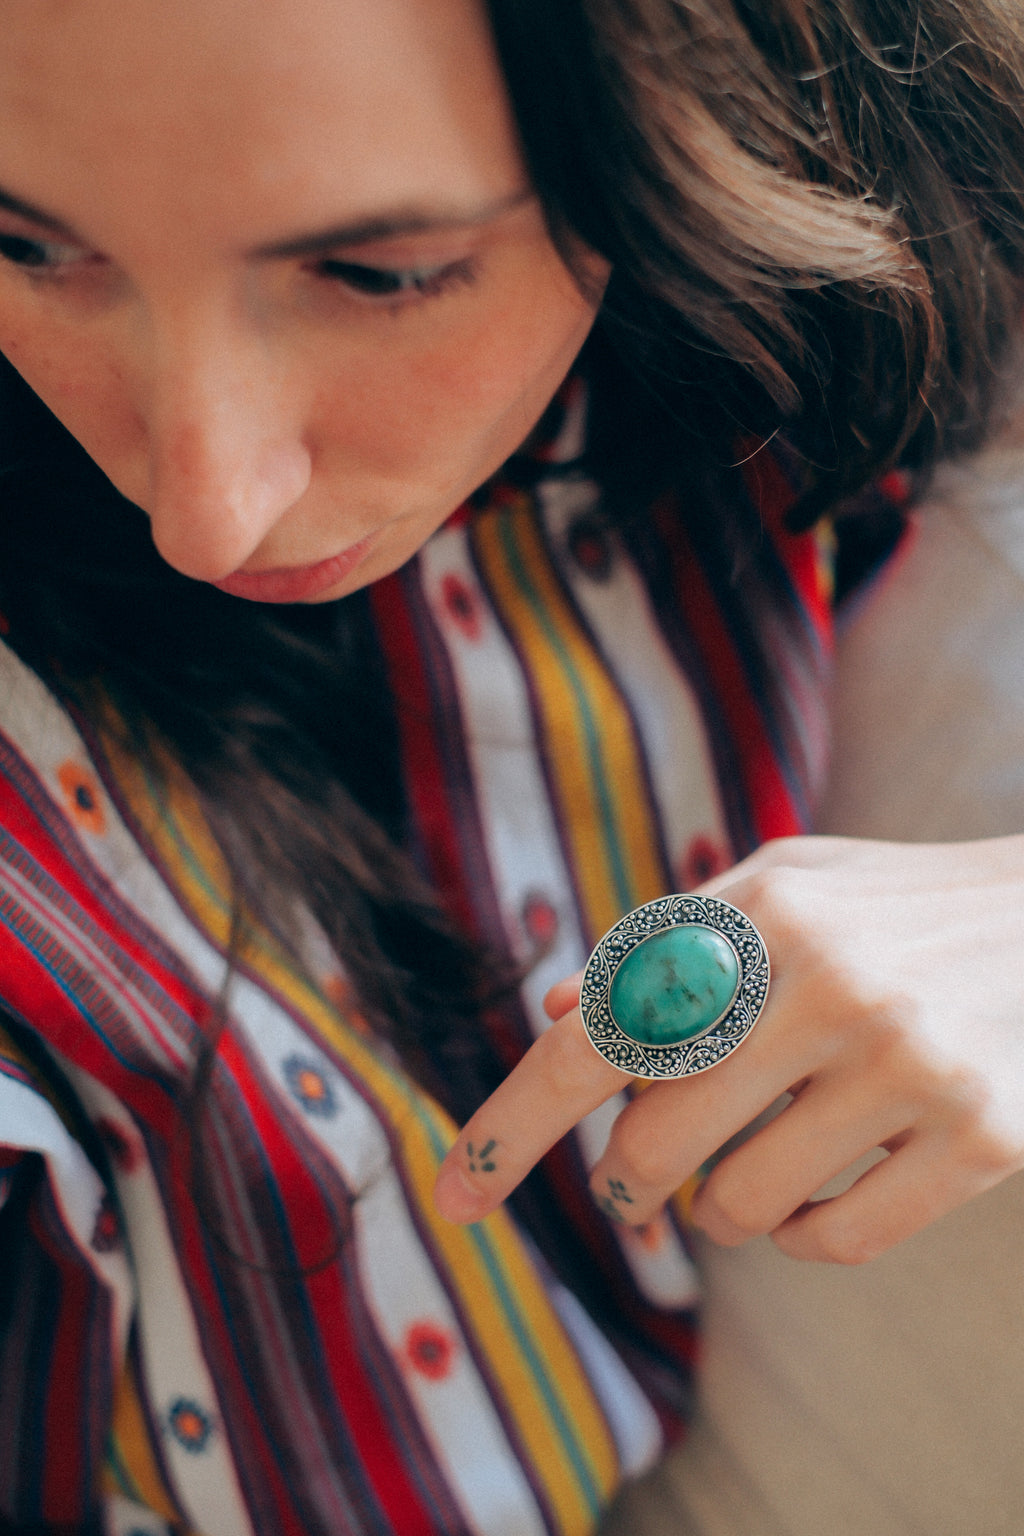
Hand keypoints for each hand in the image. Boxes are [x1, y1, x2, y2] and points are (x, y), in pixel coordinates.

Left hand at [434, 835, 1023, 1262]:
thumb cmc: (886, 906)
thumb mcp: (777, 885)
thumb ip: (662, 942)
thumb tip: (555, 1016)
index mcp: (758, 915)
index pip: (596, 1041)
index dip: (510, 1127)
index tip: (455, 1197)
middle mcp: (828, 985)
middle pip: (652, 1149)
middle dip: (629, 1180)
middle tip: (643, 1173)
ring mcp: (910, 1064)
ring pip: (738, 1208)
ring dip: (719, 1207)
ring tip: (754, 1157)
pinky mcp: (982, 1137)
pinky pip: (834, 1243)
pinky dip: (800, 1234)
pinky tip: (818, 1186)